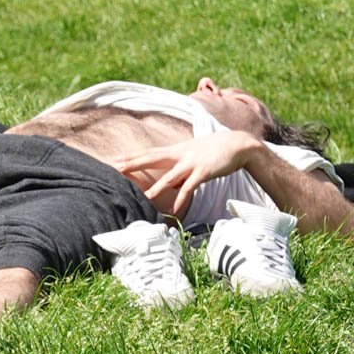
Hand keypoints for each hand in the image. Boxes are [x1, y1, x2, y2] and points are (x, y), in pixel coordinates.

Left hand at [111, 133, 259, 215]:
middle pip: (153, 158)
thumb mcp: (194, 157)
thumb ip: (181, 171)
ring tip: (144, 197)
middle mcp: (181, 154)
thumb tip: (173, 186)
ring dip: (157, 188)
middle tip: (116, 167)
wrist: (238, 145)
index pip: (150, 152)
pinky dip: (181, 198)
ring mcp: (191, 163)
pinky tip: (174, 208)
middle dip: (134, 163)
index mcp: (177, 150)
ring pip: (170, 176)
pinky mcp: (203, 172)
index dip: (133, 156)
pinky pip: (190, 188)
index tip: (116, 159)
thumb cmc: (215, 151)